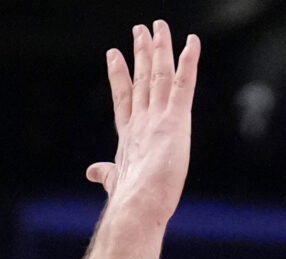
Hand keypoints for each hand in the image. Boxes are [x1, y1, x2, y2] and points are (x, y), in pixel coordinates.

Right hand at [85, 21, 199, 219]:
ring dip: (160, 48)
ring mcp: (158, 117)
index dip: (119, 74)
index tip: (114, 53)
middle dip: (141, 52)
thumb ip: (106, 173)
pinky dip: (189, 61)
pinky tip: (192, 41)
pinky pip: (184, 84)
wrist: (137, 205)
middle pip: (141, 78)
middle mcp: (142, 120)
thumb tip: (92, 172)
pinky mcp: (176, 120)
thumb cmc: (129, 201)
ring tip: (159, 26)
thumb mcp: (116, 181)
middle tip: (140, 29)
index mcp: (129, 134)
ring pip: (159, 74)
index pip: (124, 96)